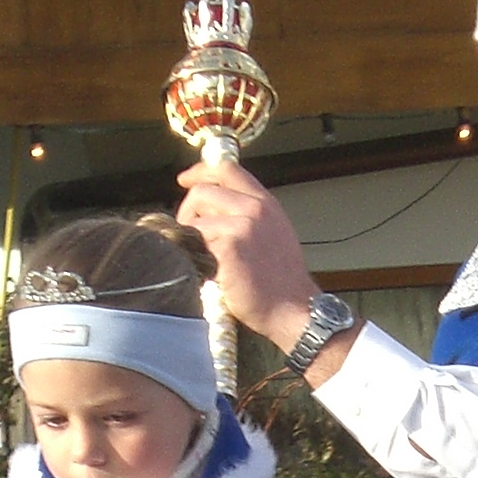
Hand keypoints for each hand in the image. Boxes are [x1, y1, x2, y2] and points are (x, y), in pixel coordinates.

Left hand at [176, 157, 317, 354]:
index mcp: (265, 202)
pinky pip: (194, 244)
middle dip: (187, 212)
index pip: (226, 169)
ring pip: (194, 221)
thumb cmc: (282, 280)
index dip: (200, 172)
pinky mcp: (227, 249)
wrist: (292, 308)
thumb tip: (214, 208)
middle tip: (190, 233)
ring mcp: (241, 227)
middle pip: (201, 192)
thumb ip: (249, 213)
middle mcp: (254, 209)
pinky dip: (195, 258)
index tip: (186, 180)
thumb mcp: (274, 232)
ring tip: (204, 258)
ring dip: (191, 240)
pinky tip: (209, 272)